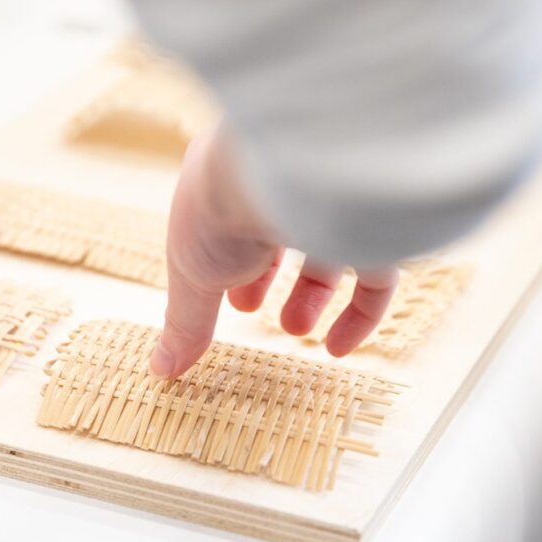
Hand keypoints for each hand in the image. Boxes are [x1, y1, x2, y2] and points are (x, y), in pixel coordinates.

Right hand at [149, 127, 398, 377]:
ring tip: (295, 328)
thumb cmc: (220, 208)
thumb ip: (185, 322)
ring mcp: (333, 200)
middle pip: (281, 231)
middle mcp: (286, 181)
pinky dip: (359, 315)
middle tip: (254, 309)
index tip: (232, 301)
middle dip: (269, 278)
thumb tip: (163, 369)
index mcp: (234, 176)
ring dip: (310, 298)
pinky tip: (337, 348)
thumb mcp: (191, 273)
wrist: (282, 173)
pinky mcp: (376, 223)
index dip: (232, 265)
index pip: (235, 220)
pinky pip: (377, 274)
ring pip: (329, 250)